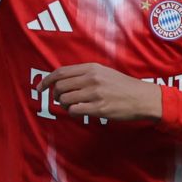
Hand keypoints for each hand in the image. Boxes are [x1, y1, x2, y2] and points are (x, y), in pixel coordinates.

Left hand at [36, 63, 162, 121]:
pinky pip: (75, 111)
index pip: (61, 72)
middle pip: (60, 87)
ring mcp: (95, 94)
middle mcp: (92, 79)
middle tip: (60, 100)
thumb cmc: (122, 86)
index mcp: (91, 68)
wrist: (142, 98)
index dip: (46, 81)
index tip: (40, 88)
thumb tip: (63, 80)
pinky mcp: (99, 108)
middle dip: (55, 95)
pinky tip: (80, 112)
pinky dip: (73, 112)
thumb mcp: (104, 72)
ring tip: (73, 106)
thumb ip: (85, 74)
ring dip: (64, 105)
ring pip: (65, 100)